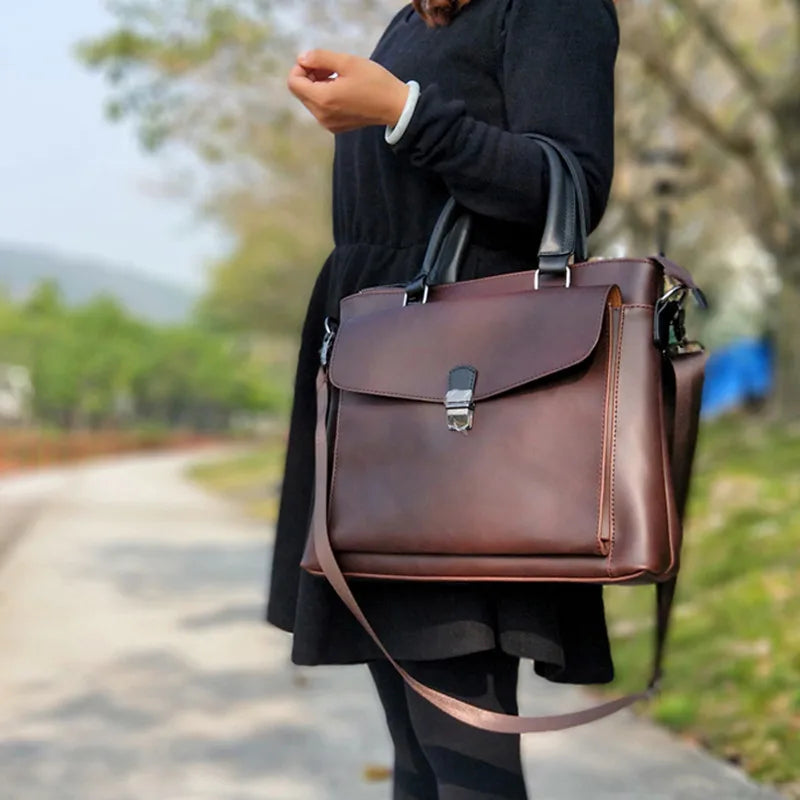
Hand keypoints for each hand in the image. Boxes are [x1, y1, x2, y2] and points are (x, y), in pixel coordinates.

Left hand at [287, 49, 409, 133]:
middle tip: (330, 67)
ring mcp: (328, 124)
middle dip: (309, 76)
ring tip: (338, 77)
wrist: (395, 106)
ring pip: (310, 100)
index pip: (294, 82)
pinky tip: (342, 90)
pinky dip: (325, 96)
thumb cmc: (374, 82)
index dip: (301, 67)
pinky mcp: (335, 127)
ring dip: (317, 85)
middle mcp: (322, 116)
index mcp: (323, 100)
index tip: (318, 62)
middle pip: (300, 91)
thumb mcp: (347, 62)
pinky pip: (320, 109)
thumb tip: (302, 58)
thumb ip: (320, 58)